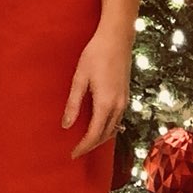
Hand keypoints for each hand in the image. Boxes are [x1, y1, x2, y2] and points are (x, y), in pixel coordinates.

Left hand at [62, 27, 129, 158]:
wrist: (117, 38)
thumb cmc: (95, 54)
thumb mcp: (80, 78)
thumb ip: (73, 104)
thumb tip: (66, 126)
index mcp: (105, 104)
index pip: (94, 134)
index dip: (83, 147)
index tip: (72, 154)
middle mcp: (118, 106)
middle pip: (105, 135)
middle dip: (91, 146)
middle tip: (76, 151)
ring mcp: (124, 101)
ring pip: (113, 129)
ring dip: (100, 138)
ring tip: (85, 142)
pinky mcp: (126, 95)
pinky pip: (118, 120)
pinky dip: (108, 128)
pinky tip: (99, 126)